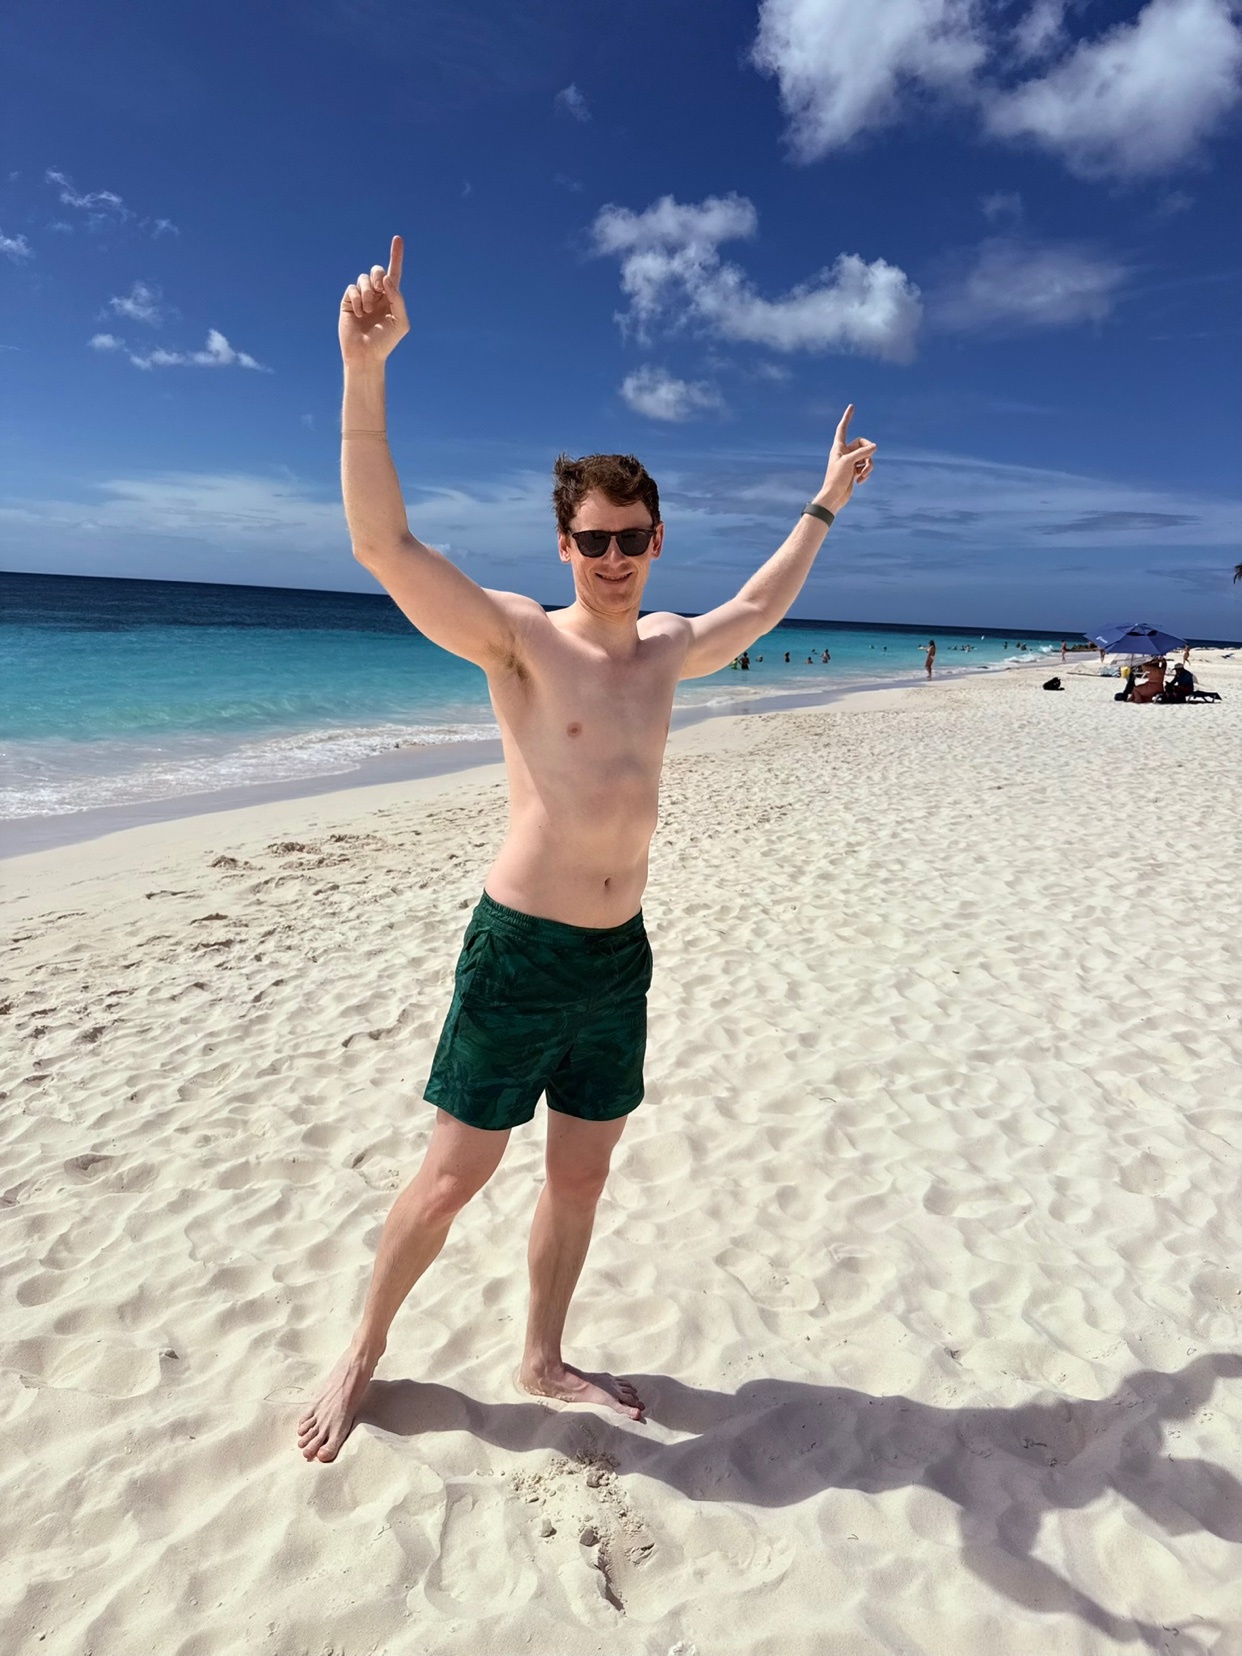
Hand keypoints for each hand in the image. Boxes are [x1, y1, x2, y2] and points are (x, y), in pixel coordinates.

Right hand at [339, 235, 408, 367]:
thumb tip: (388, 280)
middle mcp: (377, 295)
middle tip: (380, 290)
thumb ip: (398, 299)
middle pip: (378, 271)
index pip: (395, 273)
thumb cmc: (386, 341)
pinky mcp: (348, 301)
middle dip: (379, 276)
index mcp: (391, 298)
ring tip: (368, 311)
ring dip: (367, 293)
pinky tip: (359, 314)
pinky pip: (352, 289)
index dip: (396, 256)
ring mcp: (362, 297)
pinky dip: (357, 300)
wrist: (366, 355)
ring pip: (364, 278)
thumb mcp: (401, 322)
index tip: (398, 238)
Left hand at [815, 405, 875, 513]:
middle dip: (868, 452)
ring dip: (868, 466)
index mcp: (838, 447)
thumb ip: (862, 452)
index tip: (851, 406)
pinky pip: (866, 467)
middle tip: (865, 461)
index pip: (843, 428)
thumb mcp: (849, 463)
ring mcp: (850, 462)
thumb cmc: (836, 479)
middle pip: (863, 444)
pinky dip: (865, 473)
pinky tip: (859, 482)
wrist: (833, 497)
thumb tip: (875, 446)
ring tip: (862, 475)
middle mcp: (844, 452)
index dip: (847, 417)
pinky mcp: (854, 471)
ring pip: (867, 457)